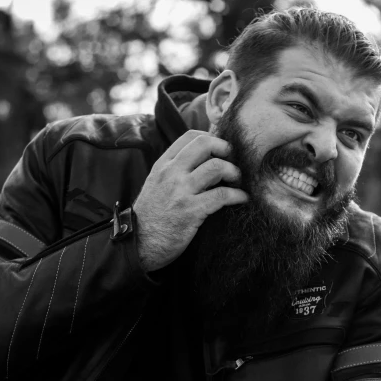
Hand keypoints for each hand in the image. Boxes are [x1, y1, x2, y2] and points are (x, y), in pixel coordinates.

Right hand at [132, 130, 247, 271]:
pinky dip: (237, 195)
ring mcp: (181, 192)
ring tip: (237, 181)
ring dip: (234, 172)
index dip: (212, 138)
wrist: (139, 244)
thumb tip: (200, 161)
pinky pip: (222, 195)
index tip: (221, 150)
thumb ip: (173, 171)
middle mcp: (171, 173)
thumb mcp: (155, 185)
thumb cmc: (150, 217)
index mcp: (163, 165)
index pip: (190, 136)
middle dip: (225, 149)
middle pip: (205, 145)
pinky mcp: (192, 211)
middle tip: (232, 161)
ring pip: (216, 167)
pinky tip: (242, 199)